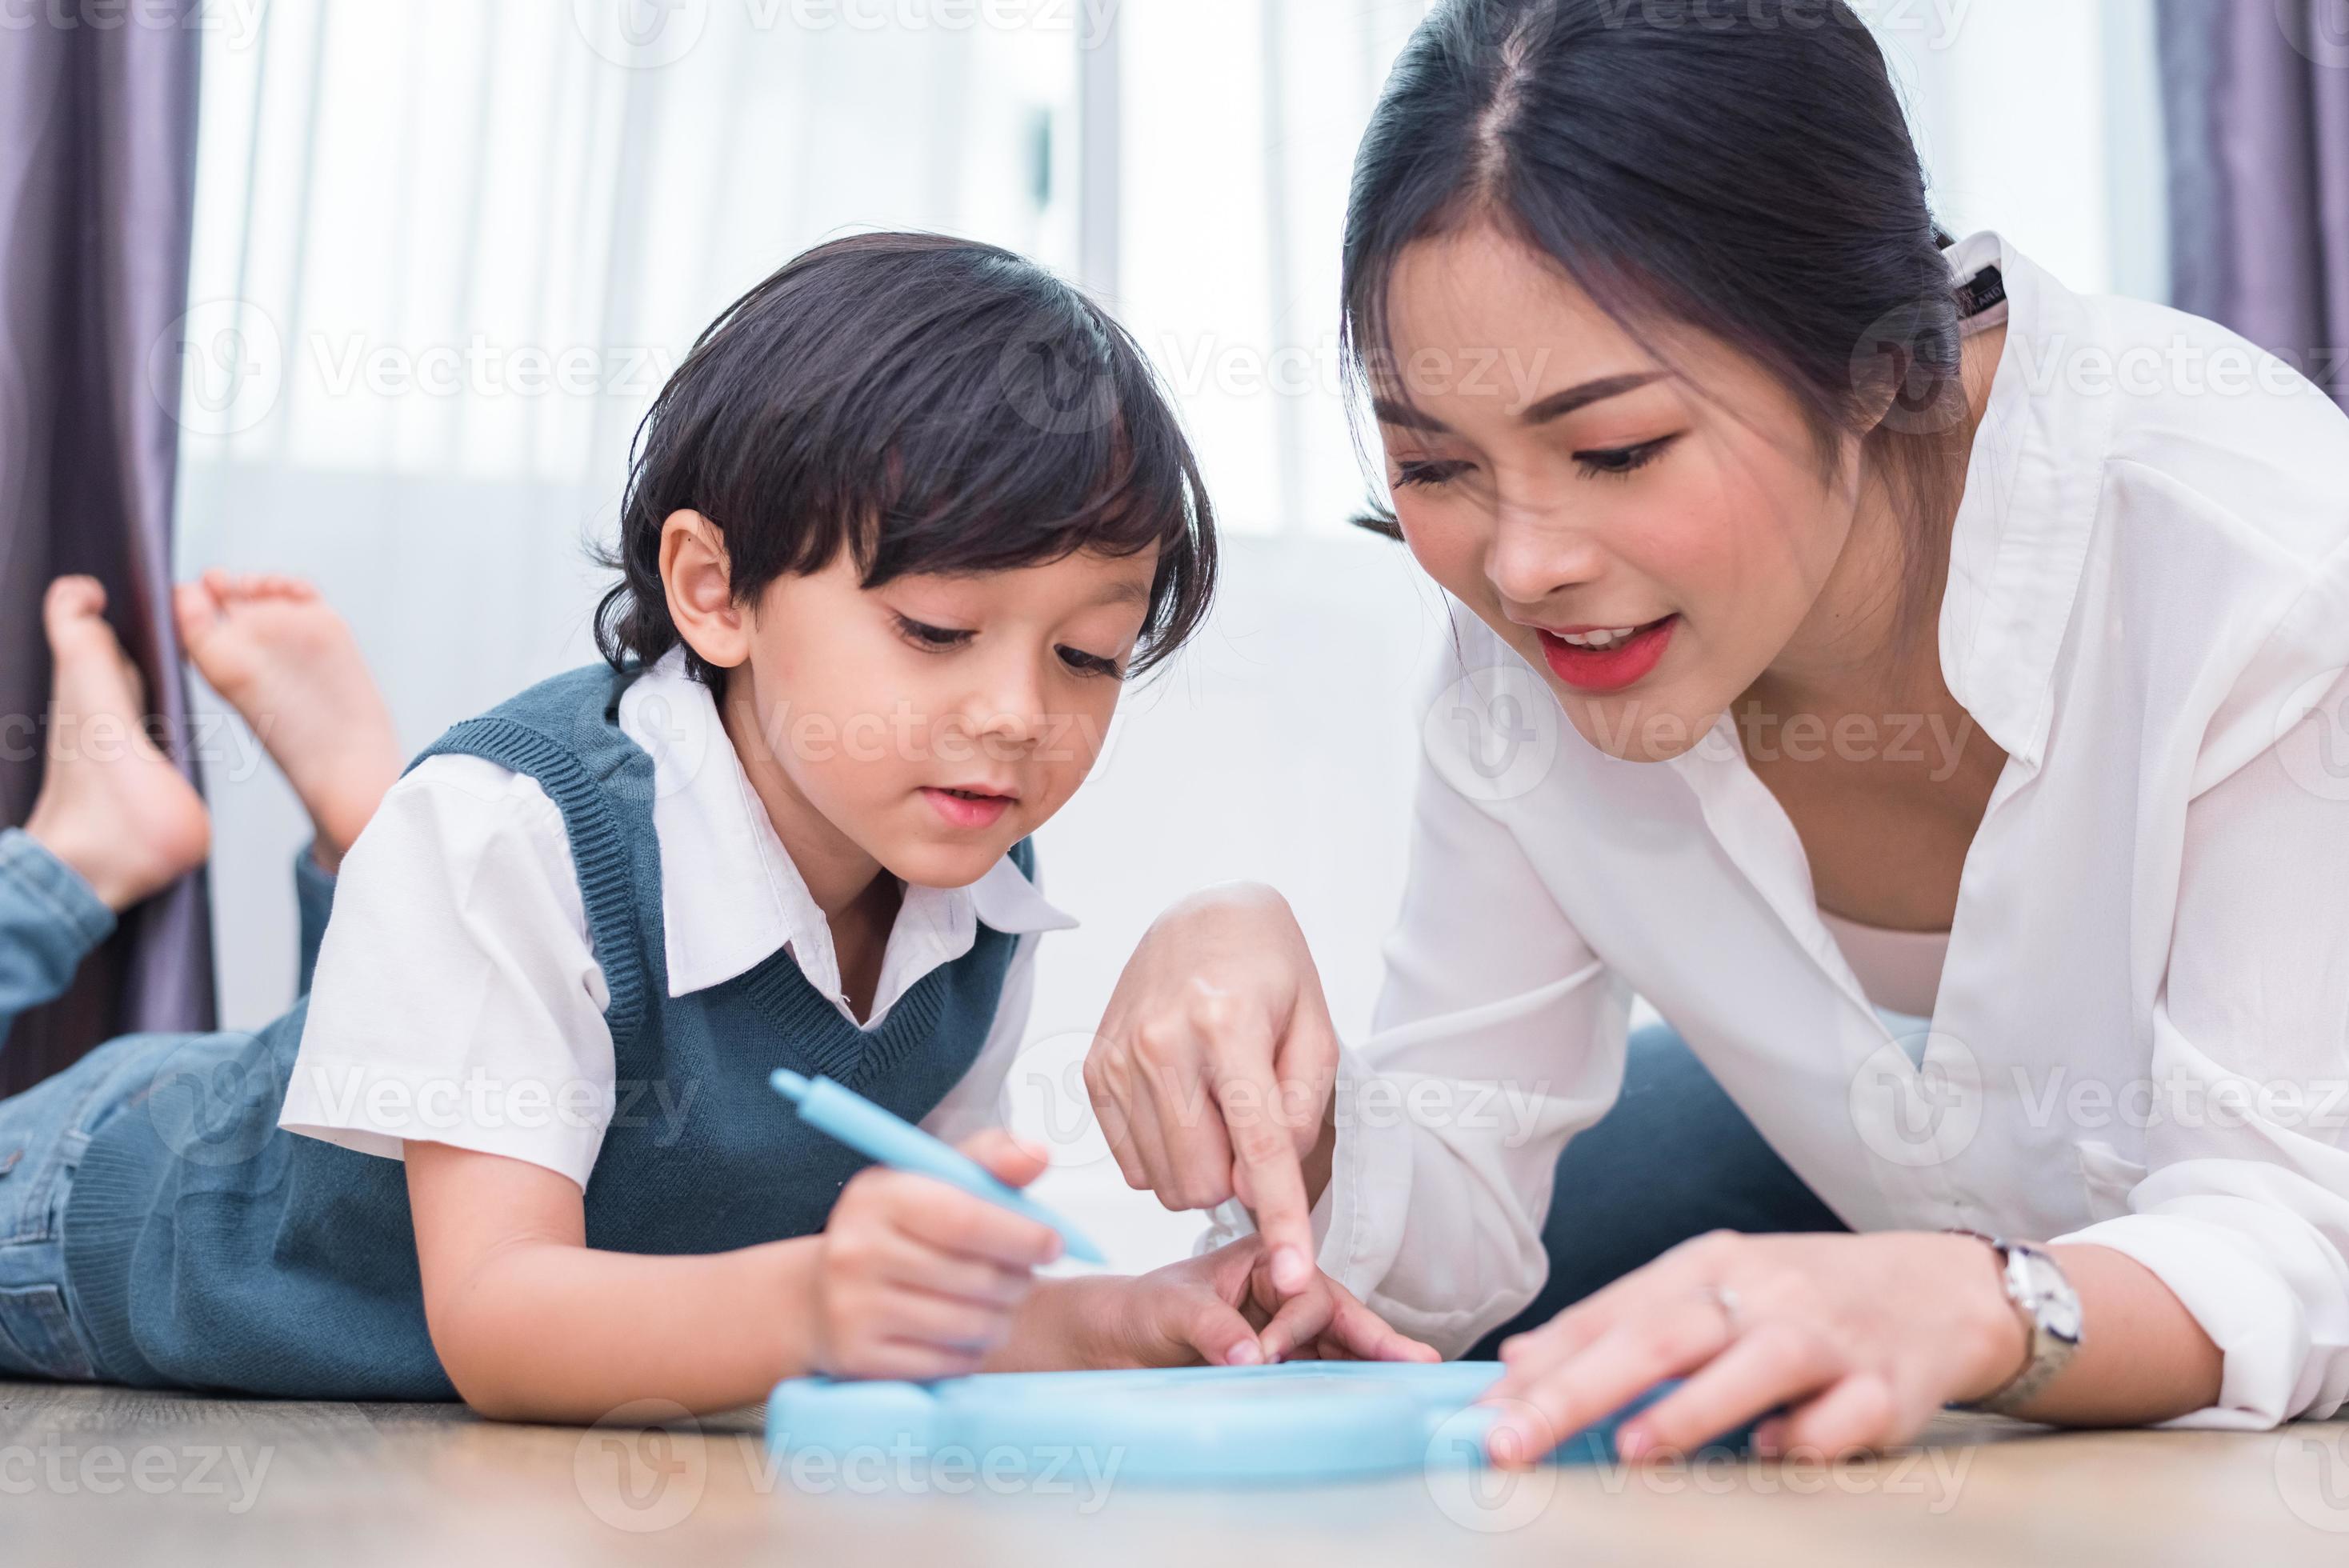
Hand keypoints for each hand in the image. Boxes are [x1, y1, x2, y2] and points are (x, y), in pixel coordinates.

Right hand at [807, 1130, 1064, 1380]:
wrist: (819, 1298)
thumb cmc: (898, 1233)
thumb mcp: (935, 1182)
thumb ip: (991, 1162)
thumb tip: (1039, 1155)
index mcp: (878, 1195)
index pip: (965, 1218)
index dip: (1022, 1234)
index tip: (1054, 1243)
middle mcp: (856, 1250)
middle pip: (975, 1277)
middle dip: (1019, 1280)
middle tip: (1026, 1278)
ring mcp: (851, 1309)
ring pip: (969, 1325)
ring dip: (1002, 1319)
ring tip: (1000, 1305)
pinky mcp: (859, 1360)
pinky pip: (949, 1363)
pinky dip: (973, 1352)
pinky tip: (966, 1334)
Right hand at [1084, 883, 1339, 1297]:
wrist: (1202, 916)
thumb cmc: (1270, 973)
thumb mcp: (1316, 1030)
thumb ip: (1299, 1112)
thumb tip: (1260, 1187)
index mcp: (1227, 1024)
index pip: (1259, 1147)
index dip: (1283, 1220)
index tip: (1294, 1276)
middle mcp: (1161, 1041)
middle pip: (1201, 1182)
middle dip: (1238, 1181)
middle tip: (1253, 1128)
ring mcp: (1117, 1058)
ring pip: (1164, 1183)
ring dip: (1203, 1169)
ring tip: (1218, 1108)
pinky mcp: (1093, 1072)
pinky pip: (1132, 1165)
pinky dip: (1167, 1157)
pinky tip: (1183, 1107)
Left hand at [1095, 1235, 1440, 1368]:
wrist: (1106, 1347)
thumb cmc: (1135, 1310)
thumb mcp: (1169, 1311)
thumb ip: (1211, 1327)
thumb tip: (1250, 1355)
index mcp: (1261, 1260)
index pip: (1303, 1288)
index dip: (1296, 1325)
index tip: (1265, 1356)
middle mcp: (1279, 1292)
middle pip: (1336, 1317)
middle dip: (1372, 1340)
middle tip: (1418, 1362)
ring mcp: (1280, 1330)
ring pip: (1334, 1346)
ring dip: (1364, 1365)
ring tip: (1410, 1383)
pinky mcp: (1274, 1365)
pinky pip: (1315, 1373)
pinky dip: (1339, 1386)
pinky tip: (1366, 1401)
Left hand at [1479, 1231, 2028, 1466]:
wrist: (1941, 1289)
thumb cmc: (1802, 1298)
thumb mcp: (1710, 1288)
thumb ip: (1621, 1323)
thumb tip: (1522, 1363)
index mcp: (1708, 1266)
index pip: (1610, 1315)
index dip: (1544, 1368)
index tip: (1482, 1416)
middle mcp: (1761, 1293)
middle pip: (1662, 1334)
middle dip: (1580, 1390)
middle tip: (1515, 1440)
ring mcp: (1828, 1336)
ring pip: (1754, 1365)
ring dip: (1692, 1410)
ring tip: (1631, 1450)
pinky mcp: (1889, 1385)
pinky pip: (1847, 1415)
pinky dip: (1811, 1436)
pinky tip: (1774, 1451)